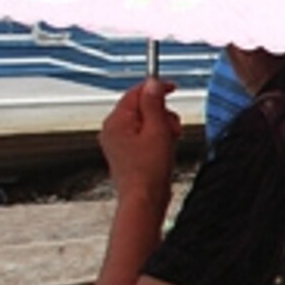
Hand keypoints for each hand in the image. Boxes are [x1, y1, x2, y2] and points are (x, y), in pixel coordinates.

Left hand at [99, 80, 180, 198]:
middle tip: (172, 128)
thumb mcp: (157, 130)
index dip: (156, 88)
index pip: (136, 92)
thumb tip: (152, 84)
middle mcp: (112, 130)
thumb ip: (154, 104)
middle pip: (141, 107)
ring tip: (169, 143)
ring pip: (144, 122)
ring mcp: (117, 142)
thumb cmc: (148, 171)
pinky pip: (142, 136)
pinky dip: (155, 139)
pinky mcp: (125, 153)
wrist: (144, 200)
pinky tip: (163, 151)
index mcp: (116, 121)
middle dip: (161, 114)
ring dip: (161, 127)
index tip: (172, 87)